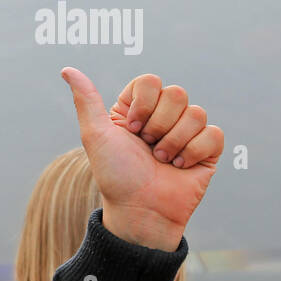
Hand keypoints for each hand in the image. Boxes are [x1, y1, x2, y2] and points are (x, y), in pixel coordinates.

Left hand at [62, 70, 223, 250]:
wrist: (140, 210)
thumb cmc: (115, 174)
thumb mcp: (95, 134)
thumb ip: (86, 99)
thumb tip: (67, 70)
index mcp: (136, 109)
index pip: (150, 81)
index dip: (142, 105)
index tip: (130, 129)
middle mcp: (163, 117)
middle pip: (176, 93)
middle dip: (158, 125)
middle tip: (146, 147)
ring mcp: (187, 132)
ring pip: (196, 113)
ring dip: (173, 142)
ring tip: (161, 160)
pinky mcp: (208, 149)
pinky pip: (213, 133)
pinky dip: (193, 152)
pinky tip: (180, 167)